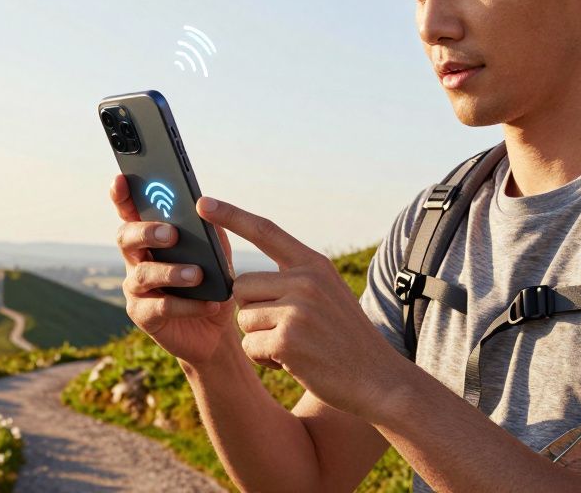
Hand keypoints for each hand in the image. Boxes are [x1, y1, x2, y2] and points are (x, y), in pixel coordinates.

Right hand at [110, 174, 238, 365]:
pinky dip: (188, 304)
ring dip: (172, 272)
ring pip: (144, 274)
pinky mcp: (144, 316)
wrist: (214, 331)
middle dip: (146, 232)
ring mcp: (136, 289)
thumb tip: (208, 207)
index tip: (120, 179)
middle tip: (171, 233)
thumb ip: (211, 234)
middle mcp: (136, 260)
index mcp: (150, 239)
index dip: (121, 196)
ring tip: (197, 274)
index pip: (130, 212)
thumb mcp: (216, 257)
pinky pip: (161, 307)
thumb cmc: (210, 285)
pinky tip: (208, 303)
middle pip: (126, 238)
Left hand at [196, 195, 404, 417]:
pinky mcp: (287, 341)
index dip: (232, 215)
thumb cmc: (347, 340)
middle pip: (242, 286)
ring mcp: (297, 310)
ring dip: (259, 338)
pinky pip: (249, 347)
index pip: (266, 230)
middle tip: (284, 329)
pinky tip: (294, 363)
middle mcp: (305, 280)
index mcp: (314, 264)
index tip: (202, 202)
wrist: (378, 378)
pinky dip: (264, 360)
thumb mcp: (327, 295)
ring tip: (295, 347)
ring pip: (243, 318)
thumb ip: (292, 280)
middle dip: (252, 311)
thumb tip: (239, 284)